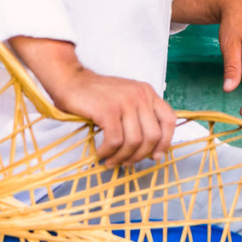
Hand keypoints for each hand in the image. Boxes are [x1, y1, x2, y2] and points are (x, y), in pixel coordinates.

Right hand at [10, 37, 176, 166]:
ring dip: (122, 157)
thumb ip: (140, 118)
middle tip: (127, 162)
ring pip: (134, 142)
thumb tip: (152, 150)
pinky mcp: (108, 110)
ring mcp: (125, 102)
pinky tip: (100, 153)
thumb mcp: (126, 99)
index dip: (165, 141)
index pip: (169, 119)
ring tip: (111, 161)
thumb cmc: (97, 95)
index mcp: (147, 93)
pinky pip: (115, 141)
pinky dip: (107, 152)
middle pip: (153, 136)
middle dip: (140, 156)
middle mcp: (140, 95)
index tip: (155, 156)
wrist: (72, 80)